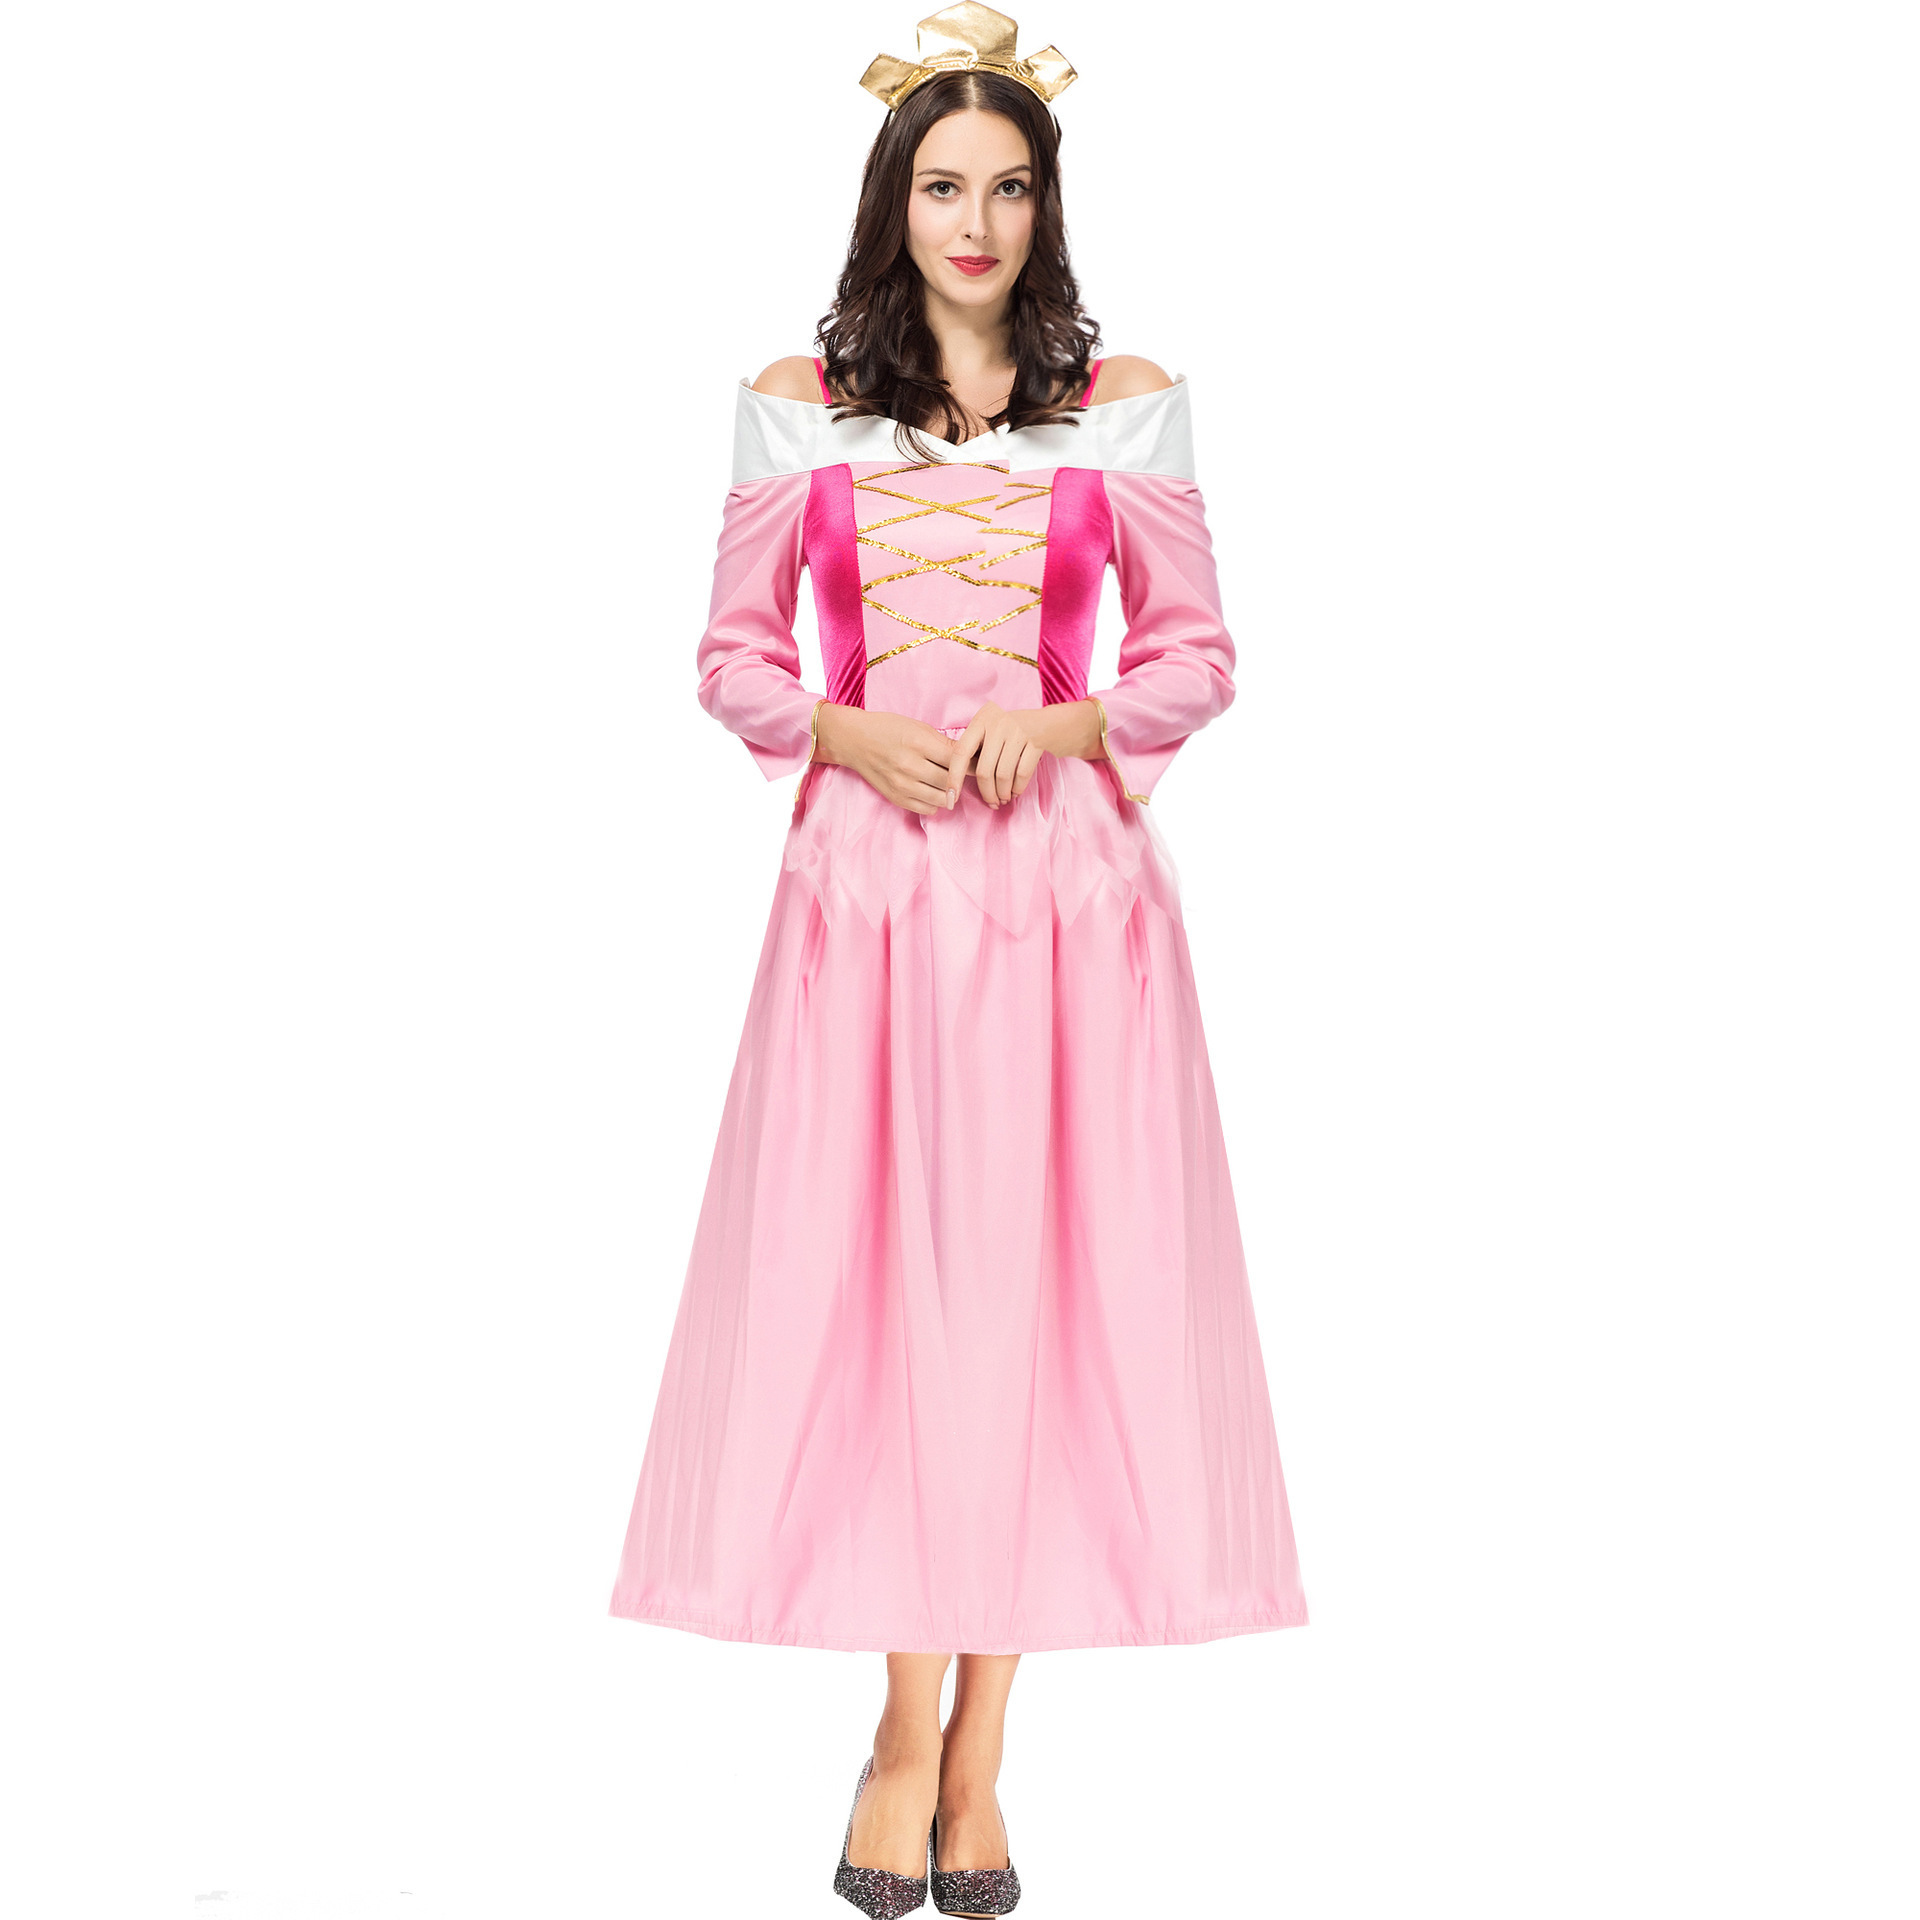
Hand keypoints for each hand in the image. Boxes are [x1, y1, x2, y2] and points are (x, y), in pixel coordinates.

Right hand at [815, 704, 961, 816]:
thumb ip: (944, 743)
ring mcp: (902, 785)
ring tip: (949, 782)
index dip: (971, 762)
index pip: (957, 760)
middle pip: (952, 782)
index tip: (978, 762)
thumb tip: (972, 755)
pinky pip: (928, 809)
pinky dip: (935, 802)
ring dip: (950, 792)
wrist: (854, 740)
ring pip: (943, 799)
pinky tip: (933, 790)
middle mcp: (910, 766)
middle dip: (961, 778)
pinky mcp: (896, 798)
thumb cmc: (888, 729)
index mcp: (918, 744)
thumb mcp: (918, 727)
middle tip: (964, 773)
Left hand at [948, 700, 1047, 808]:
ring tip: (1004, 799)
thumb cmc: (1014, 733)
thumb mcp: (993, 731)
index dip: (954, 778)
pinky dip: (1017, 788)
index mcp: (982, 720)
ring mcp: (1018, 730)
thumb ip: (976, 748)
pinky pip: (1022, 774)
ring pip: (1003, 775)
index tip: (951, 799)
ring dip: (1003, 793)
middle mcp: (997, 723)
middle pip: (984, 770)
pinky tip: (1016, 793)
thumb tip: (957, 783)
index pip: (960, 752)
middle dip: (986, 793)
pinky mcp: (1036, 740)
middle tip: (991, 803)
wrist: (1052, 724)